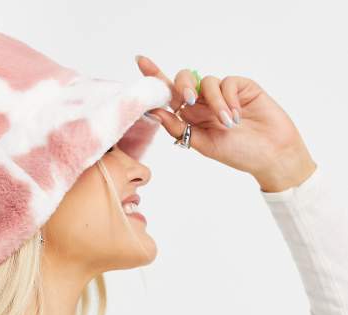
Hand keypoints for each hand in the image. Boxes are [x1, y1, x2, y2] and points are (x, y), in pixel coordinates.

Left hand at [136, 56, 316, 191]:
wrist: (271, 154)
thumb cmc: (239, 154)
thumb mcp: (203, 144)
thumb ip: (179, 127)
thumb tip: (155, 112)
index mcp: (191, 118)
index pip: (169, 95)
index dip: (156, 78)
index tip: (141, 61)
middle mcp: (204, 104)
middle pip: (184, 80)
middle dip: (183, 86)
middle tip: (189, 100)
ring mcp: (222, 94)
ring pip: (207, 82)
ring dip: (214, 103)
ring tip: (228, 123)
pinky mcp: (241, 87)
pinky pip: (227, 82)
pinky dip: (229, 99)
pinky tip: (237, 115)